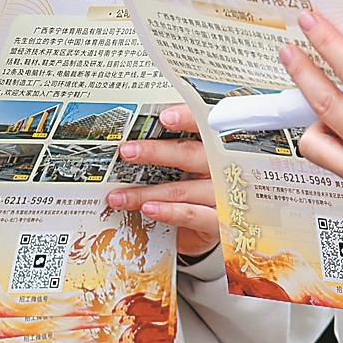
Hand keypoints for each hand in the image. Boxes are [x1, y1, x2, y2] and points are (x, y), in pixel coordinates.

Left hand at [105, 106, 219, 258]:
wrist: (222, 224)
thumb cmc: (204, 186)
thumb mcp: (196, 162)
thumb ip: (177, 147)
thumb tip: (140, 137)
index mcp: (218, 146)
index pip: (206, 127)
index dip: (188, 119)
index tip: (165, 118)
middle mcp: (222, 168)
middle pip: (190, 155)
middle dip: (155, 153)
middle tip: (127, 151)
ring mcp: (221, 196)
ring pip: (181, 189)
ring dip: (146, 192)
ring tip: (120, 195)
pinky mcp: (217, 221)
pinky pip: (191, 215)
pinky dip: (168, 212)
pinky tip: (149, 208)